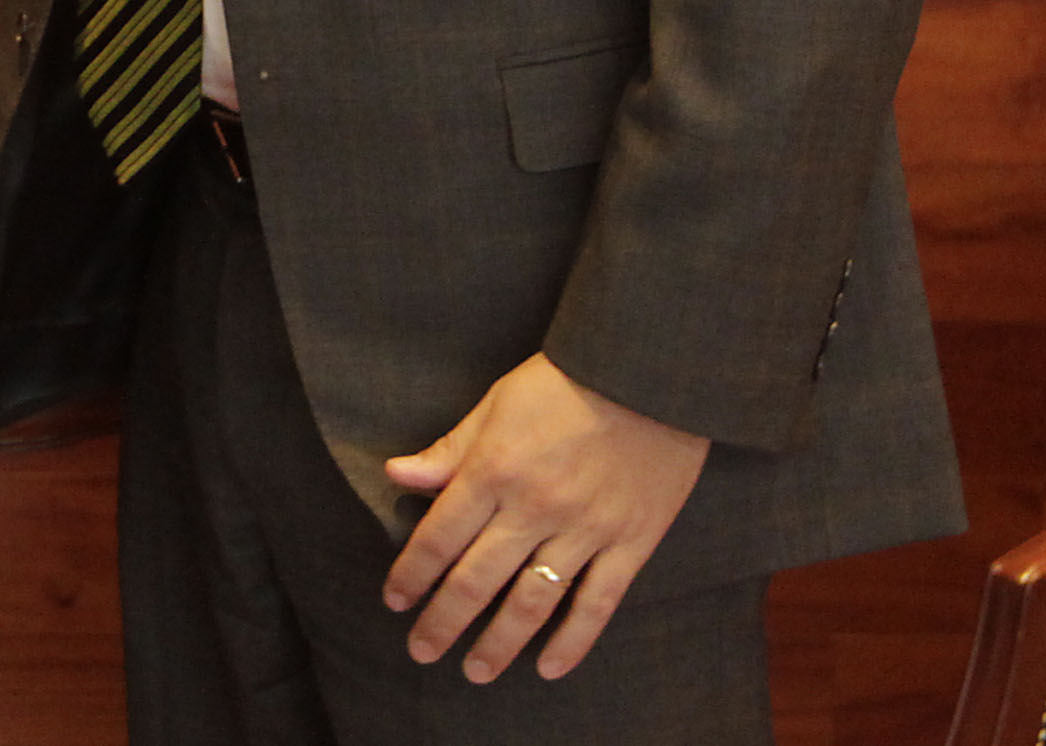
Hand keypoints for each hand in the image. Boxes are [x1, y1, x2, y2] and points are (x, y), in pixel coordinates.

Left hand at [378, 352, 709, 682]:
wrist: (650, 373)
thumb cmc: (565, 382)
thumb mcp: (496, 403)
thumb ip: (450, 449)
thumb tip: (397, 475)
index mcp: (494, 469)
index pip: (439, 536)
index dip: (412, 574)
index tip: (395, 601)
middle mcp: (534, 507)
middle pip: (477, 580)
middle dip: (444, 621)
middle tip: (422, 652)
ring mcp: (586, 529)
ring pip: (533, 602)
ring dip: (499, 643)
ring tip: (476, 672)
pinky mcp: (631, 542)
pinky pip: (598, 603)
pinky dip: (573, 641)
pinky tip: (549, 668)